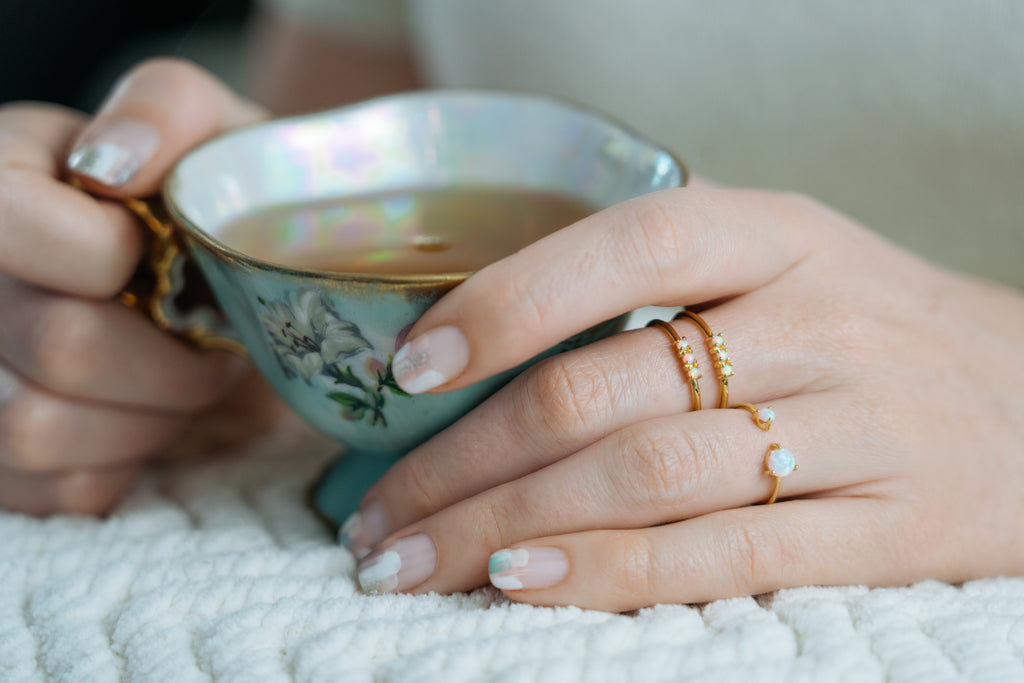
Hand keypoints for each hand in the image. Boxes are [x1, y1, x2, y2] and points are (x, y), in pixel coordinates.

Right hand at [0, 58, 274, 514]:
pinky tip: (140, 418)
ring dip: (150, 414)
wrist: (216, 290)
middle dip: (167, 354)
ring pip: (43, 430)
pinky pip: (64, 489)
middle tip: (202, 337)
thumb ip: (168, 107)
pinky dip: (129, 459)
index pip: (10, 223)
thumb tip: (110, 165)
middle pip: (55, 345)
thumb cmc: (214, 207)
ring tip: (174, 377)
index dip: (112, 254)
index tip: (161, 254)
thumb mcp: (215, 134)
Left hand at [342, 185, 1023, 610]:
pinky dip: (611, 572)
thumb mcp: (786, 262)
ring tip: (416, 562)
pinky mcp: (889, 527)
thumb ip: (663, 278)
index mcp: (778, 235)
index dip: (504, 303)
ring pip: (646, 477)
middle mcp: (815, 322)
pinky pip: (725, 555)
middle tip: (377, 514)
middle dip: (466, 459)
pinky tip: (521, 584)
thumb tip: (491, 328)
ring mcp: (857, 426)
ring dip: (508, 525)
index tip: (406, 372)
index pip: (623, 245)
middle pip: (603, 390)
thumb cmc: (873, 328)